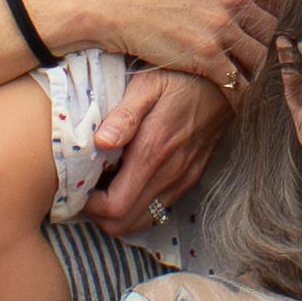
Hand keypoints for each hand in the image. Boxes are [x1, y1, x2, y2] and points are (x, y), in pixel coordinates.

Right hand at [84, 0, 279, 90]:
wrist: (113, 3)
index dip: (281, 14)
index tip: (276, 27)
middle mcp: (232, 2)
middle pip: (273, 30)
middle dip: (271, 45)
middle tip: (265, 57)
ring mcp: (221, 30)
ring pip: (259, 57)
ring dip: (258, 70)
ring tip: (253, 79)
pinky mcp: (206, 57)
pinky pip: (237, 80)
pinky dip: (239, 90)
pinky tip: (236, 95)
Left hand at [84, 67, 227, 234]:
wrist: (222, 79)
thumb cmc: (178, 77)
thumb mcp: (146, 85)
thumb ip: (124, 116)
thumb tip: (100, 142)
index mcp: (152, 152)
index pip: (115, 207)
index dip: (90, 206)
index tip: (78, 186)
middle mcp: (169, 173)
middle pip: (126, 223)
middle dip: (99, 215)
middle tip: (86, 190)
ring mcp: (183, 178)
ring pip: (143, 221)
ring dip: (119, 213)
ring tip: (104, 187)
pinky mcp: (191, 177)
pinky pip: (160, 208)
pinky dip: (139, 205)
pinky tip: (128, 180)